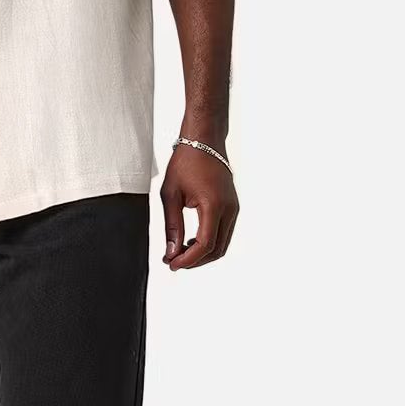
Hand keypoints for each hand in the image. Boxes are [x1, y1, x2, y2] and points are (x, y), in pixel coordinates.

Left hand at [160, 146, 238, 269]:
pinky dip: (209, 243)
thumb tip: (171, 251)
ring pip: (222, 244)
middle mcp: (229, 209)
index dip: (188, 260)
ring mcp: (234, 208)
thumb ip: (172, 225)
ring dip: (202, 254)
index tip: (171, 264)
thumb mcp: (170, 194)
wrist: (204, 141)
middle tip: (172, 261)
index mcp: (214, 205)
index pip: (205, 245)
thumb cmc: (186, 162)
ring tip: (179, 252)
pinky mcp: (232, 207)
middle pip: (216, 250)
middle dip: (194, 261)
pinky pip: (224, 233)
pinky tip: (191, 241)